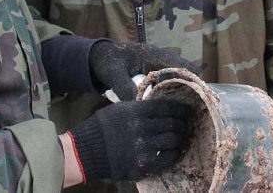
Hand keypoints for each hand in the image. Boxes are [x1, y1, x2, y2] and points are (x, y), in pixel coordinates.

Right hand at [67, 99, 191, 182]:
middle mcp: (142, 128)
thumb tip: (157, 109)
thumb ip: (138, 109)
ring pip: (173, 140)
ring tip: (180, 137)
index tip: (187, 110)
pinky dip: (174, 153)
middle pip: (173, 124)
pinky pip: (168, 158)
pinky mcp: (144, 165)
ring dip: (179, 138)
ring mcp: (144, 148)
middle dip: (182, 124)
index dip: (180, 109)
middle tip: (184, 125)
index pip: (166, 107)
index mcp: (136, 112)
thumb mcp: (118, 110)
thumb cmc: (100, 128)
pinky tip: (174, 151)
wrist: (86, 152)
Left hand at [89, 41, 201, 100]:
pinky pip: (168, 84)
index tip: (198, 96)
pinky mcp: (153, 76)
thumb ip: (125, 88)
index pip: (180, 65)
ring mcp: (158, 67)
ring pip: (178, 80)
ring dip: (183, 92)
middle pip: (184, 73)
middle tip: (197, 109)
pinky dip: (172, 94)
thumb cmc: (107, 61)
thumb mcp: (114, 74)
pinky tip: (172, 110)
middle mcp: (160, 60)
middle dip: (191, 89)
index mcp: (153, 56)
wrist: (97, 57)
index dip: (191, 79)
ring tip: (189, 112)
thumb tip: (139, 106)